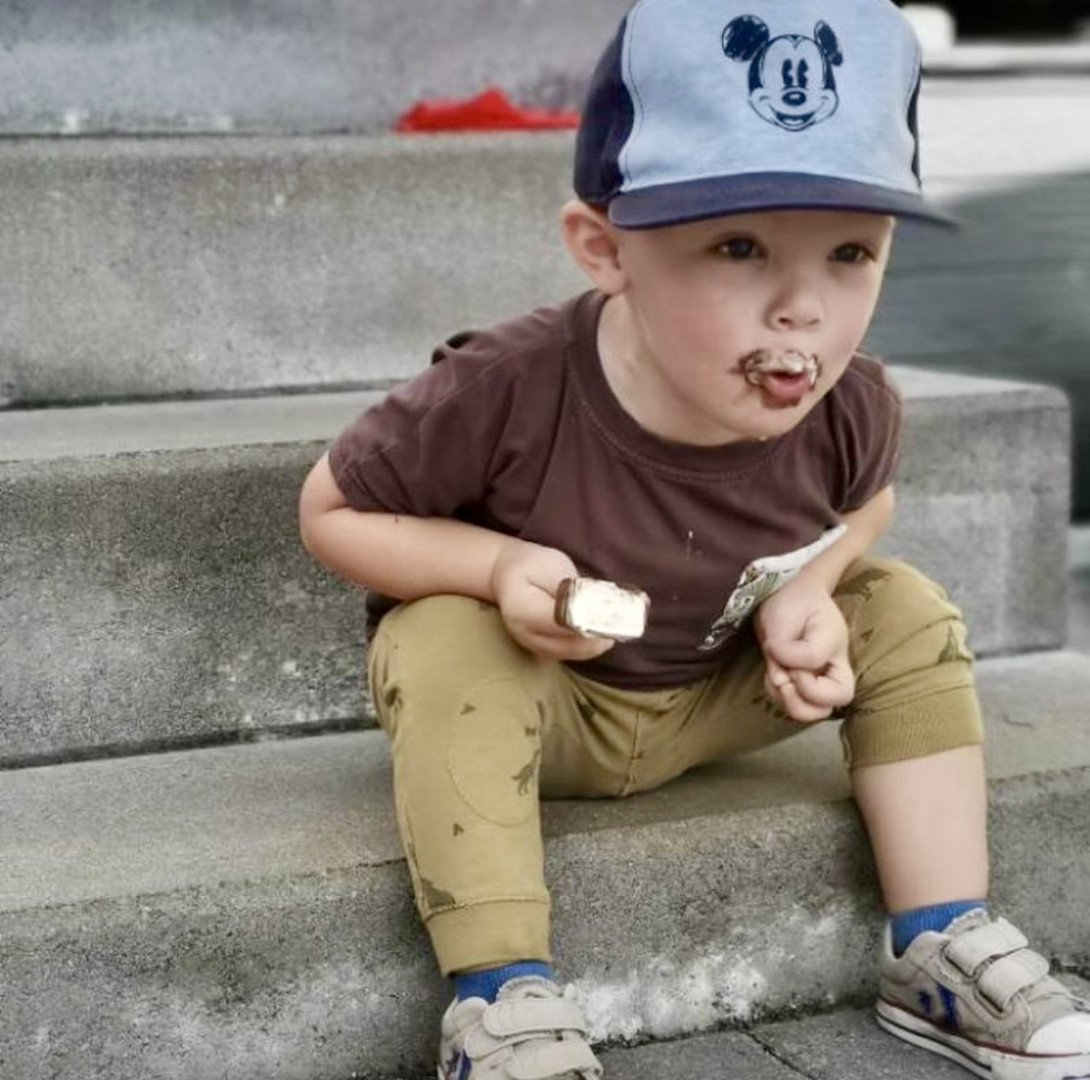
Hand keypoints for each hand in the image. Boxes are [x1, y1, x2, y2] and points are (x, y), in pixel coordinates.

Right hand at [489, 541, 616, 661]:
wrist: (507, 576)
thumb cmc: (530, 565)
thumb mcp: (551, 565)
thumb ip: (571, 589)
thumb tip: (595, 607)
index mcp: (522, 609)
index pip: (564, 622)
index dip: (592, 620)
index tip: (616, 612)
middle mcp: (526, 635)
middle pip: (573, 645)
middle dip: (601, 634)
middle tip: (625, 619)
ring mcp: (534, 647)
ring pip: (577, 653)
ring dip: (600, 640)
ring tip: (619, 622)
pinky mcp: (545, 652)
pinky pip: (574, 653)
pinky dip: (592, 642)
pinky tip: (605, 628)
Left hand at [754, 574, 853, 721]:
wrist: (789, 595)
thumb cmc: (794, 602)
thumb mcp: (788, 617)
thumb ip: (787, 650)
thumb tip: (780, 676)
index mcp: (835, 651)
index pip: (828, 682)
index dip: (804, 678)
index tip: (784, 655)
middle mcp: (831, 670)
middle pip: (828, 708)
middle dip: (800, 703)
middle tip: (782, 680)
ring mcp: (818, 679)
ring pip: (810, 712)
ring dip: (785, 701)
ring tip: (775, 675)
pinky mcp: (801, 683)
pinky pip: (790, 703)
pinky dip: (776, 694)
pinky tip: (772, 672)